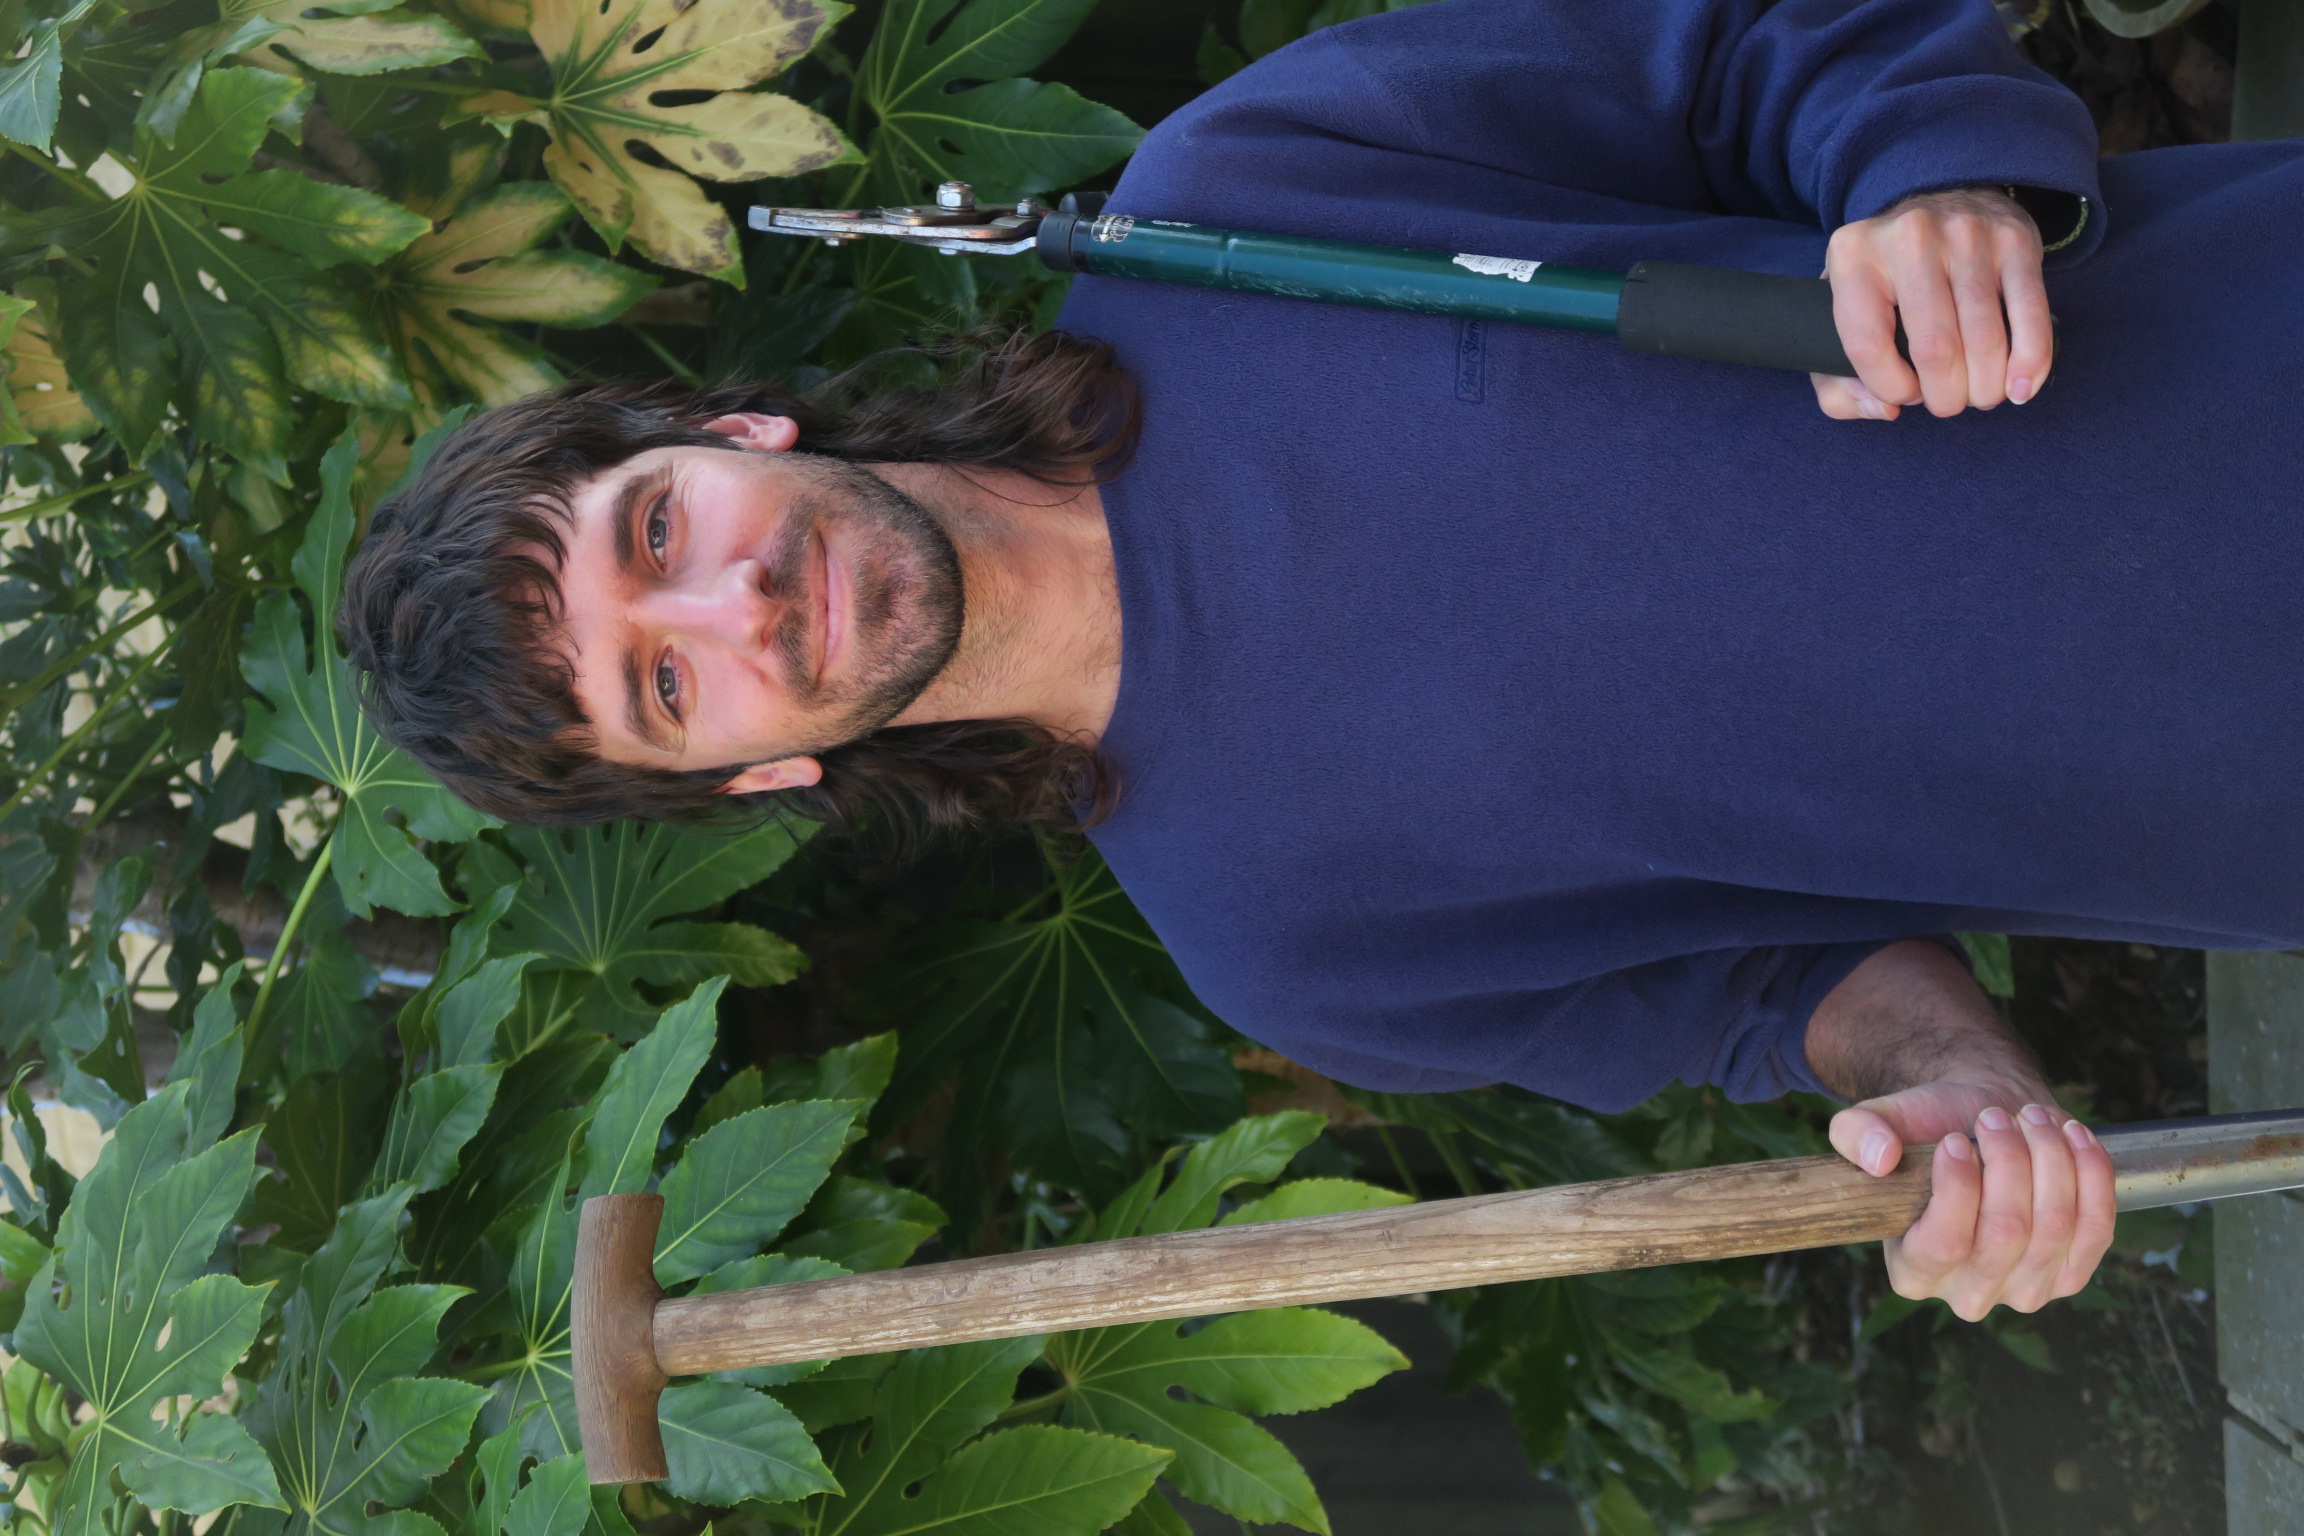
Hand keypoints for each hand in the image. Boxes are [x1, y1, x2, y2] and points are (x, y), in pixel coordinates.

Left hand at [1811, 186, 2052, 421]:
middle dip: (1944, 396)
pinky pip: (2029, 315)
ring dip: (1984, 387)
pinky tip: (2020, 389)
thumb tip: (1884, 409)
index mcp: (1853, 256)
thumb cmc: (1885, 274)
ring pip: (1984, 339)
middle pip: (1934, 349)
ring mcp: (1967, 235)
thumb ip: (1837, 380)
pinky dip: (2029, 362)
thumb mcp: (1839, 310)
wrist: (1941, 193)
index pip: (1867, 345)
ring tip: (1978, 396)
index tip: (1903, 395)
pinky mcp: (2015, 241)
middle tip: (1946, 402)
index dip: (1890, 387)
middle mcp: (1910, 238)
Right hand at [1830, 1080, 2115, 1319]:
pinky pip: (2096, 1229)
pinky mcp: (2072, 1274)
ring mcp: (2026, 1291)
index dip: (1957, 1187)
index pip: (1943, 1243)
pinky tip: (2071, 1135)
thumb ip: (1857, 1132)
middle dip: (2009, 1161)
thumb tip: (1879, 1159)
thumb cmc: (1927, 1131)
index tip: (1956, 1140)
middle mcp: (1969, 1294)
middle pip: (2006, 1233)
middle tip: (1995, 1116)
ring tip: (2030, 1117)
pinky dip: (2091, 1175)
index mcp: (1912, 1272)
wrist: (1980, 1128)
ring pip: (2054, 1226)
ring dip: (2049, 1159)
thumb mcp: (1877, 1121)